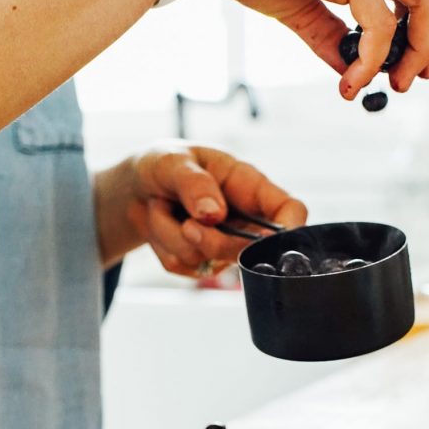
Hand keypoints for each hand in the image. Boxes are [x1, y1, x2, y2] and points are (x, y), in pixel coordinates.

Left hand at [123, 141, 306, 276]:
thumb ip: (194, 183)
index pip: (289, 210)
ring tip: (163, 206)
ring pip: (207, 259)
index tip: (271, 238)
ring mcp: (223, 245)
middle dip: (210, 240)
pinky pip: (182, 267)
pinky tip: (162, 224)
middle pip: (249, 250)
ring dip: (172, 234)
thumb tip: (214, 214)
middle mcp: (243, 219)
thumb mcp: (173, 161)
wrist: (137, 187)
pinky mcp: (199, 263)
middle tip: (185, 221)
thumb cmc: (165, 165)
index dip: (291, 228)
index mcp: (250, 186)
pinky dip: (162, 246)